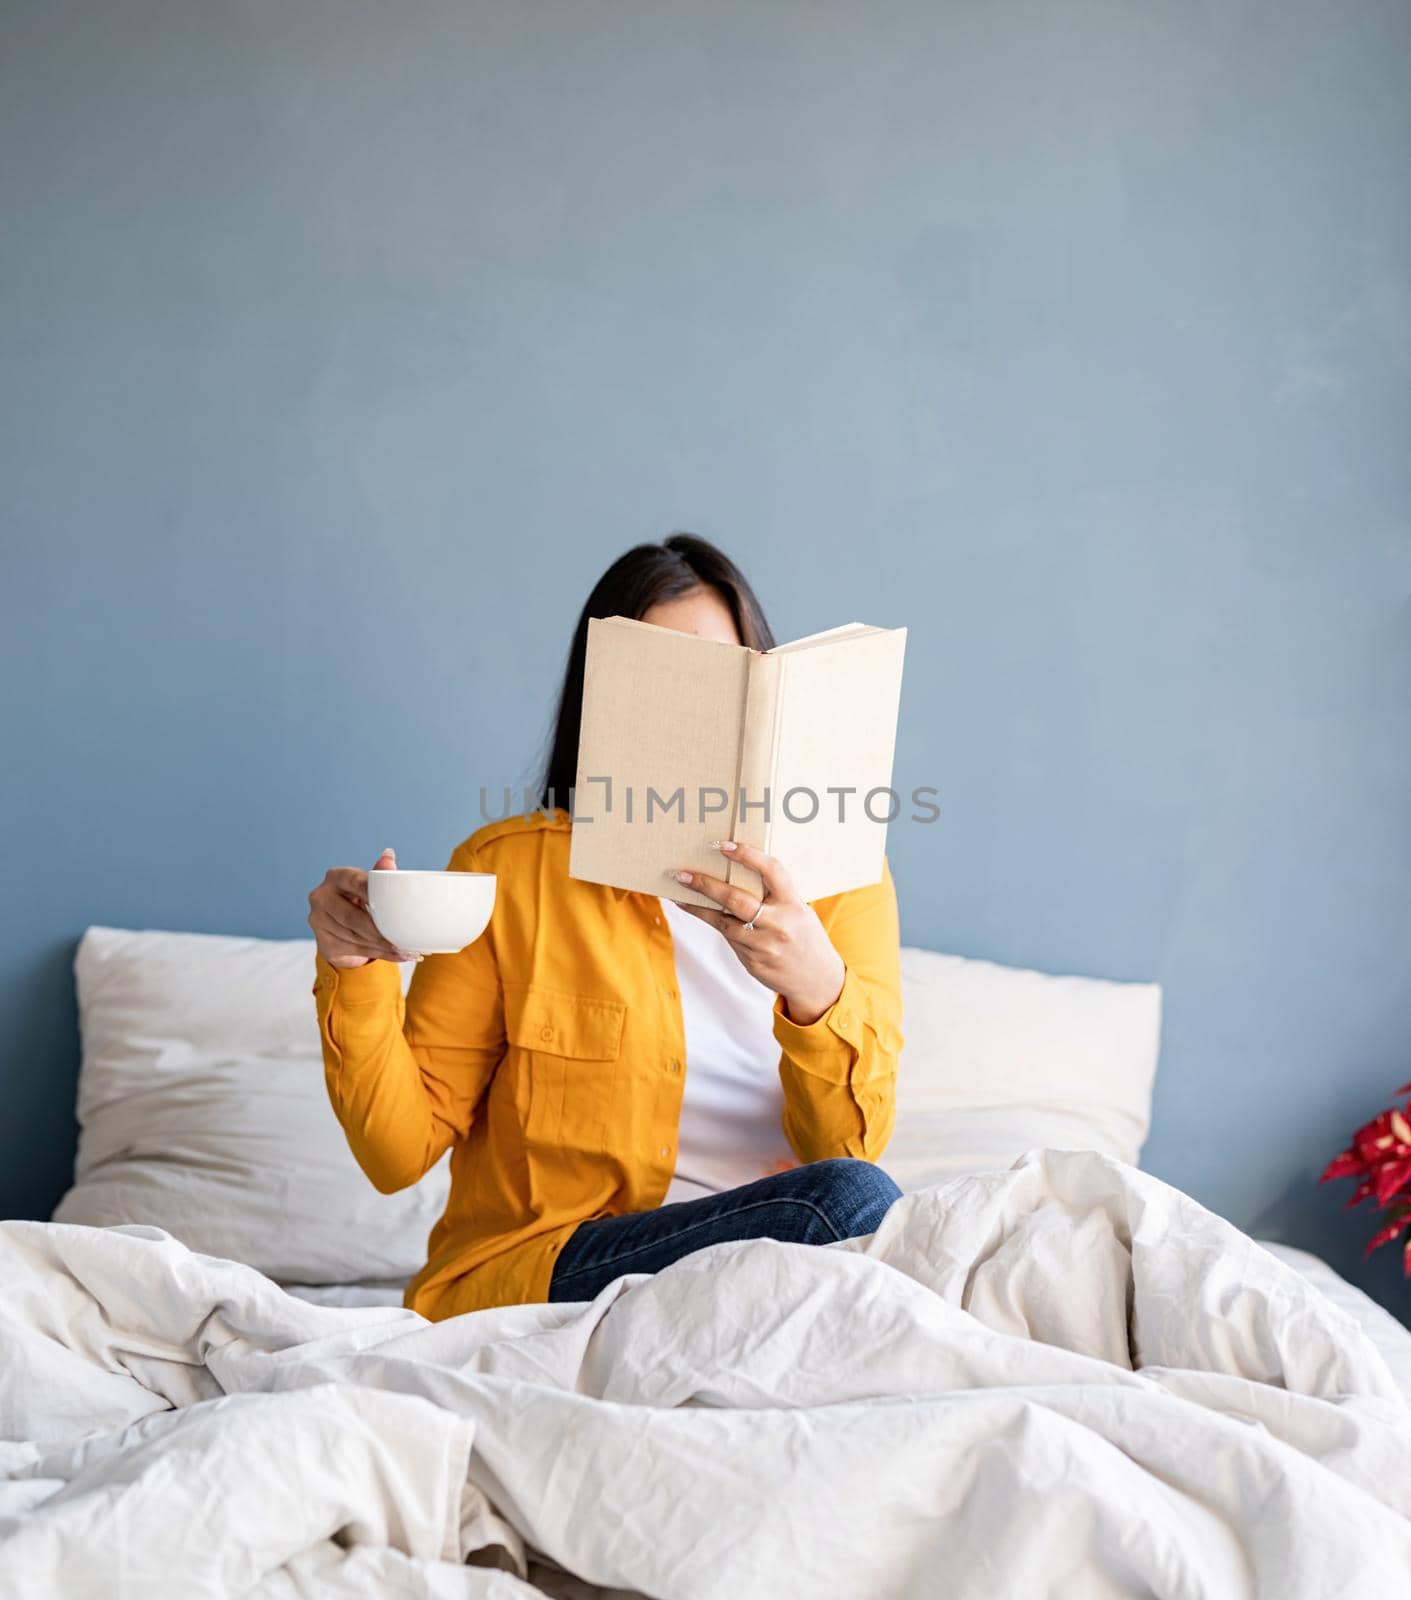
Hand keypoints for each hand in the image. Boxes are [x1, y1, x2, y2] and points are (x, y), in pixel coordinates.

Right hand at [307, 848, 415, 967]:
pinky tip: (395, 954)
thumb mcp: (371, 885)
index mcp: (336, 876)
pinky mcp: (323, 943)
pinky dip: (379, 954)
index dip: (374, 895)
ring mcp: (318, 921)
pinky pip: (354, 950)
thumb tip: (388, 855)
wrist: (343, 924)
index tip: (392, 906)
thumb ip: (380, 874)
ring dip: (383, 946)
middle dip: (380, 931)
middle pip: (353, 917)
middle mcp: (321, 897)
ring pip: (355, 937)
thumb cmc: (362, 899)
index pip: (356, 883)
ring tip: (406, 950)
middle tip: (403, 940)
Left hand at [670, 841, 845, 1025]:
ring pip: (722, 921)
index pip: (771, 871)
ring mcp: (763, 945)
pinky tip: (695, 910)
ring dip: (697, 906)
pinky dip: (710, 921)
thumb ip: (775, 895)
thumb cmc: (804, 936)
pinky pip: (727, 937)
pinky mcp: (752, 961)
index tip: (724, 845)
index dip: (748, 855)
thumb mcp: (799, 910)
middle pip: (736, 899)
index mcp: (793, 905)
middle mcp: (778, 924)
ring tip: (677, 892)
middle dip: (705, 884)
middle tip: (681, 873)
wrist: (816, 980)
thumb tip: (738, 871)